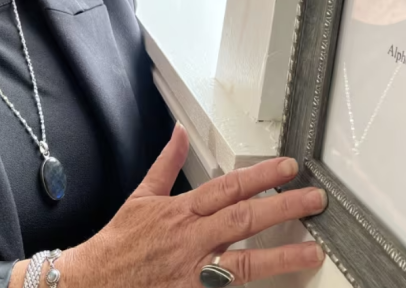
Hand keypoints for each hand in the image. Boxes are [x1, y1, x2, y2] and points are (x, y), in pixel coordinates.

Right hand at [56, 124, 326, 287]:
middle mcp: (190, 240)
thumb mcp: (140, 197)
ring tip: (312, 252)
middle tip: (314, 199)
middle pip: (244, 220)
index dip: (261, 176)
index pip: (228, 187)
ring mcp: (193, 273)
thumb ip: (166, 165)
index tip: (288, 168)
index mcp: (180, 212)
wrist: (91, 283)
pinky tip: (277, 286)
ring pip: (244, 262)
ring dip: (281, 256)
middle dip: (282, 207)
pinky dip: (249, 287)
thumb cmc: (118, 244)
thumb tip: (179, 133)